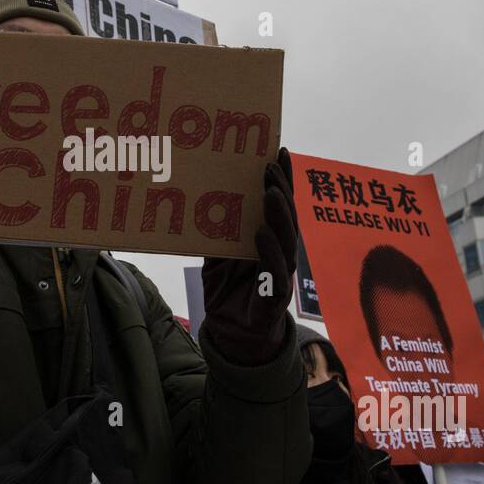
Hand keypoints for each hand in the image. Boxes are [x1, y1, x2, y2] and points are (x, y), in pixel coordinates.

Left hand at [200, 147, 297, 365]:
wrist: (231, 334)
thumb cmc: (228, 290)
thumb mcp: (214, 255)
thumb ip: (213, 232)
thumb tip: (197, 200)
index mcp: (269, 238)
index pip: (279, 204)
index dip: (283, 178)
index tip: (279, 149)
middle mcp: (280, 252)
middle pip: (287, 216)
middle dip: (281, 189)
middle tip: (270, 165)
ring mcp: (280, 274)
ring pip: (286, 240)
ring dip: (279, 215)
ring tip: (269, 192)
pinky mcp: (273, 297)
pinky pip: (274, 271)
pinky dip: (269, 252)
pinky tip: (261, 234)